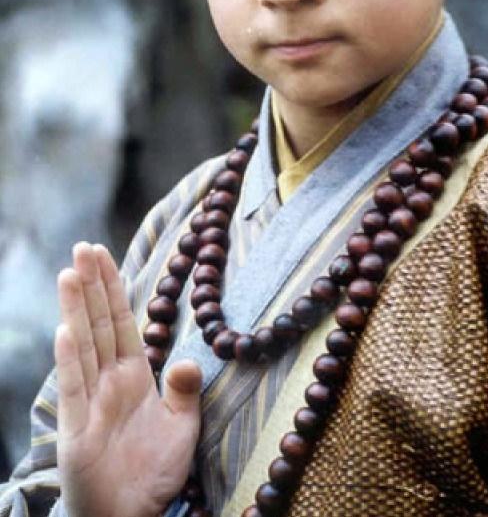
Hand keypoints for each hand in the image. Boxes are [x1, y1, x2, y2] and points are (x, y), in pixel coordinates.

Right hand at [55, 242, 201, 516]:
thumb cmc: (154, 474)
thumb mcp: (182, 427)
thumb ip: (185, 392)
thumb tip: (190, 359)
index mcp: (134, 375)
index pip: (121, 321)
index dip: (113, 288)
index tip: (104, 254)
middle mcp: (109, 381)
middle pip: (98, 324)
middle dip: (92, 285)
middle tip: (83, 246)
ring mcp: (90, 402)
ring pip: (83, 346)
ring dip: (76, 310)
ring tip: (70, 273)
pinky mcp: (77, 430)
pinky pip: (74, 388)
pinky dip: (70, 359)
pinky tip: (65, 330)